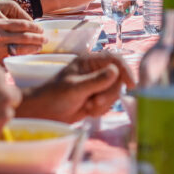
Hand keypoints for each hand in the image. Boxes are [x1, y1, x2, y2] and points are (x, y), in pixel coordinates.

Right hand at [0, 18, 44, 65]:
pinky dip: (22, 59)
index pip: (21, 23)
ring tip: (39, 48)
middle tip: (45, 39)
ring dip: (33, 48)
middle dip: (37, 38)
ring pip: (22, 48)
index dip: (33, 27)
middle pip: (24, 35)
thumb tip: (20, 31)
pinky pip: (13, 60)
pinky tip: (28, 59)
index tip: (40, 29)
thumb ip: (2, 28)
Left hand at [17, 52, 135, 121]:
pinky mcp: (96, 97)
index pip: (115, 60)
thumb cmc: (53, 96)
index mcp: (89, 61)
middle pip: (118, 78)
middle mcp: (95, 70)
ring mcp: (96, 84)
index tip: (131, 85)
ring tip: (87, 106)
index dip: (125, 70)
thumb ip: (96, 81)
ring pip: (115, 92)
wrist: (43, 113)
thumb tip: (115, 71)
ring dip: (104, 103)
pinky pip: (109, 103)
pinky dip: (101, 110)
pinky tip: (87, 111)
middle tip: (94, 102)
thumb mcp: (74, 88)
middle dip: (109, 93)